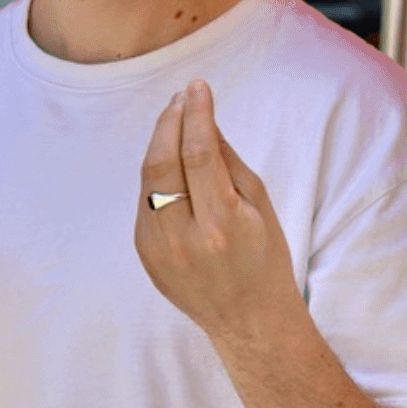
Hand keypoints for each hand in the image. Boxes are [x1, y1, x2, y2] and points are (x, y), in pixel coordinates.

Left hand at [134, 78, 299, 343]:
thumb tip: (200, 117)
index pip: (199, 153)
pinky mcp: (143, 255)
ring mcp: (157, 250)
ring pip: (147, 180)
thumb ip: (227, 160)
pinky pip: (145, 202)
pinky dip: (156, 176)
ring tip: (174, 118)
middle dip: (169, 122)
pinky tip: (169, 159)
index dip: (196, 114)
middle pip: (161, 162)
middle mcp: (183, 239)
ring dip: (158, 144)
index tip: (197, 87)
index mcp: (221, 225)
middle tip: (181, 98)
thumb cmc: (264, 258)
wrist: (248, 320)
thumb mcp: (259, 206)